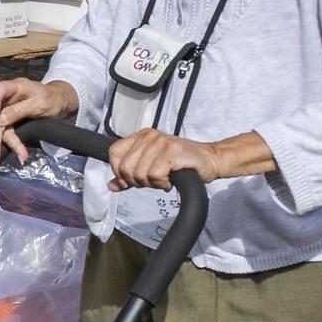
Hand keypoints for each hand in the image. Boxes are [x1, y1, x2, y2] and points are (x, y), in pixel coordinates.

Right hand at [0, 77, 77, 164]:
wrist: (61, 104)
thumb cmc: (53, 98)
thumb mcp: (40, 103)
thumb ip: (19, 110)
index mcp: (15, 87)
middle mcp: (6, 99)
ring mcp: (6, 111)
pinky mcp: (9, 122)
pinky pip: (6, 135)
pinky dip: (12, 146)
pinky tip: (19, 155)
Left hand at [106, 129, 221, 191]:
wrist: (209, 160)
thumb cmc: (181, 163)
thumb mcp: (150, 167)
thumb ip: (129, 176)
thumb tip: (112, 185)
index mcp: (141, 136)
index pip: (114, 153)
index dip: (119, 171)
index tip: (133, 178)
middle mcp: (149, 136)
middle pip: (125, 167)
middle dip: (137, 181)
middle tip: (153, 180)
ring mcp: (161, 142)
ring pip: (140, 173)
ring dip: (152, 183)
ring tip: (164, 178)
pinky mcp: (173, 151)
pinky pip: (155, 175)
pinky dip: (162, 183)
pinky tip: (170, 179)